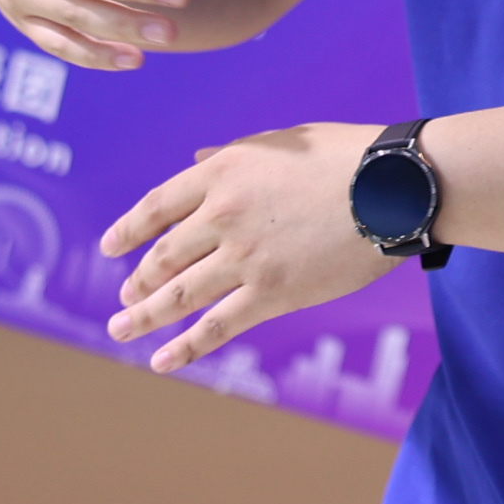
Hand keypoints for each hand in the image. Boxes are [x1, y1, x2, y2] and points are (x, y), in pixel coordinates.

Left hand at [101, 120, 388, 370]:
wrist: (394, 187)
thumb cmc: (346, 156)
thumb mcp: (282, 141)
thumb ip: (232, 153)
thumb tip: (194, 157)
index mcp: (222, 172)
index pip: (157, 206)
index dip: (128, 230)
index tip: (110, 248)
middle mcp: (223, 215)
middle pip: (162, 256)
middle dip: (138, 280)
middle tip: (124, 297)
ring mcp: (245, 257)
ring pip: (179, 295)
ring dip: (144, 316)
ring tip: (120, 330)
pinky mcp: (272, 292)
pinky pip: (216, 326)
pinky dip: (184, 347)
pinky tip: (161, 361)